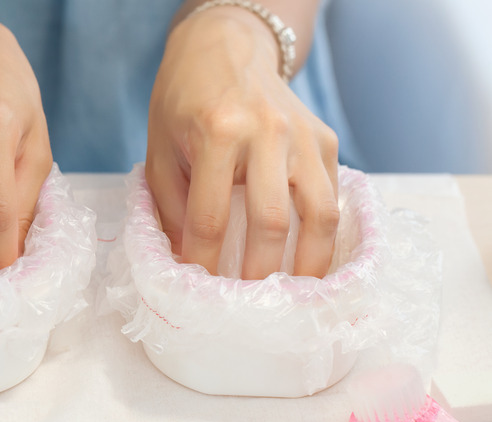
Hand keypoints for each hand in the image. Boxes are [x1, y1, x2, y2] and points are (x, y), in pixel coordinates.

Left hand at [146, 6, 338, 278]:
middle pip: (272, 222)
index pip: (212, 218)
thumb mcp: (159, 149)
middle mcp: (267, 132)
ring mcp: (304, 135)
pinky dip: (323, 232)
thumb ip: (170, 207)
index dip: (205, 262)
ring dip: (310, 263)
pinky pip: (331, 194)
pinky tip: (310, 256)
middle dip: (259, 273)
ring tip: (296, 294)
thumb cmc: (184, 100)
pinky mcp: (326, 138)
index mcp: (218, 132)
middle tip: (249, 304)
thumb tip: (185, 262)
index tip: (201, 292)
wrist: (225, 47)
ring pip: (320, 214)